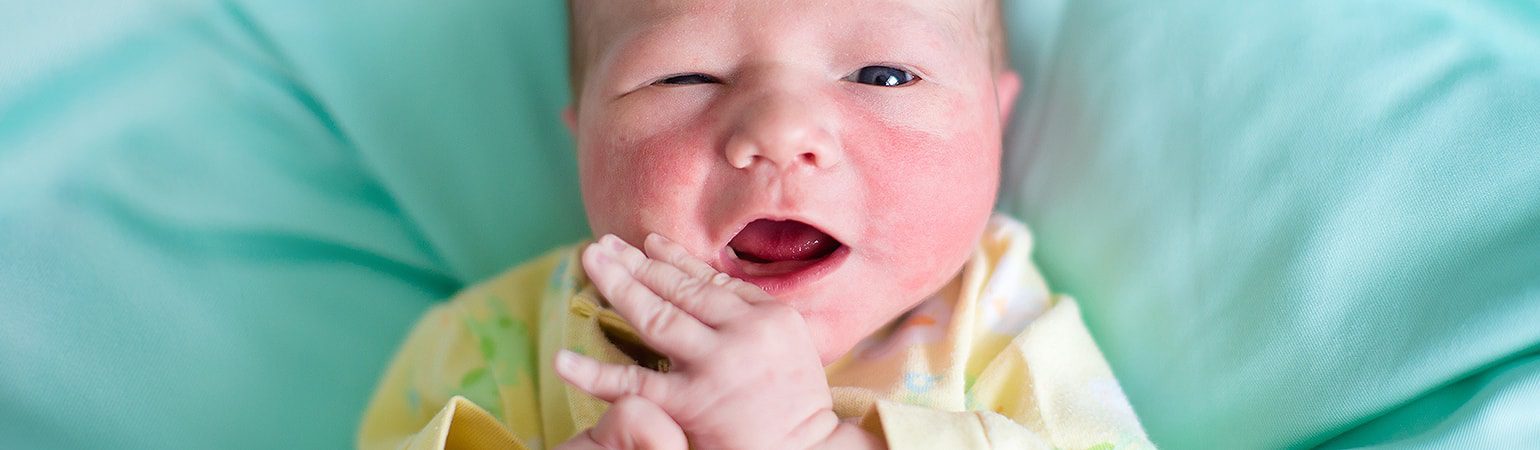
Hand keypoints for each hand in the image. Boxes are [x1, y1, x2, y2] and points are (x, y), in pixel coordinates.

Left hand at [553, 233, 862, 449]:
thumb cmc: (796, 404)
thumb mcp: (786, 344)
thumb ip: (747, 313)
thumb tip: (701, 280)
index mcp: (769, 316)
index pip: (710, 279)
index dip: (673, 259)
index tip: (645, 242)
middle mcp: (744, 333)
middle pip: (678, 289)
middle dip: (636, 263)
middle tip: (601, 244)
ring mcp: (716, 365)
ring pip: (656, 317)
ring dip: (618, 285)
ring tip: (589, 262)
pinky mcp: (691, 403)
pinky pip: (633, 383)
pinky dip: (594, 372)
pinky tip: (564, 360)